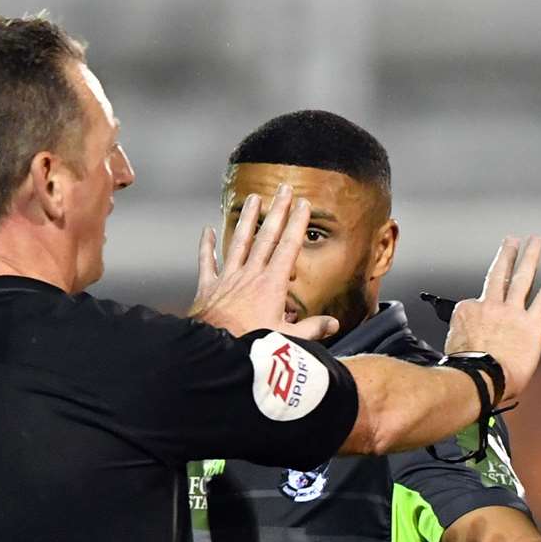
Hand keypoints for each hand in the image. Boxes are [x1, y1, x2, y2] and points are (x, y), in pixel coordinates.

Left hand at [189, 184, 338, 341]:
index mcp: (272, 285)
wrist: (214, 352)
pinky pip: (207, 263)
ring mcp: (228, 279)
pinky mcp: (209, 288)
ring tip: (253, 198)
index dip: (297, 224)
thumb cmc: (251, 346)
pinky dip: (207, 246)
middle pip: (267, 237)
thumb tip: (333, 323)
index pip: (288, 248)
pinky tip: (207, 230)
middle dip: (278, 211)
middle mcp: (250, 275)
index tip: (304, 204)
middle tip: (285, 189)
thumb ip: (312, 329)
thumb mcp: (289, 340)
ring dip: (247, 219)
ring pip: (239, 242)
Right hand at [443, 236, 540, 403]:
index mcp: (468, 312)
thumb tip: (474, 344)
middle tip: (512, 241)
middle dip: (506, 255)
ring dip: (529, 256)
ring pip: (522, 277)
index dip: (479, 310)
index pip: (475, 303)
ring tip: (535, 241)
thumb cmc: (466, 371)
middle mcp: (490, 306)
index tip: (482, 320)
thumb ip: (466, 338)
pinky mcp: (532, 323)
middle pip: (499, 274)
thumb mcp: (454, 347)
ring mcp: (512, 312)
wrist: (478, 378)